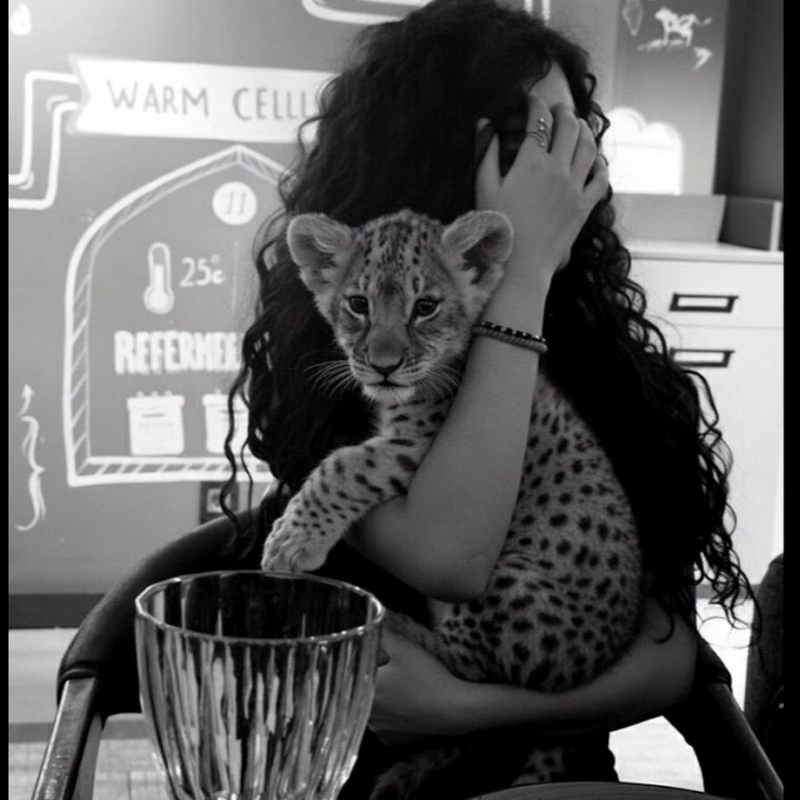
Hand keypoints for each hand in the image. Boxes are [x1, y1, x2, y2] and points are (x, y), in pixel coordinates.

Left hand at [368, 629, 473, 745]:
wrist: (455, 709)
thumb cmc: (428, 677)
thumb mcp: (404, 648)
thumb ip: (382, 634)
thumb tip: (369, 623)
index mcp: (367, 688)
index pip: (353, 674)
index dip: (362, 664)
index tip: (371, 658)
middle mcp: (369, 713)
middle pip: (361, 692)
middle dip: (371, 681)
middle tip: (390, 671)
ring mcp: (381, 729)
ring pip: (373, 710)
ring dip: (381, 700)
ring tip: (401, 688)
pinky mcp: (394, 740)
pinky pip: (385, 725)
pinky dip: (391, 716)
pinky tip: (404, 705)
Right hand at [475, 95, 608, 285]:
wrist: (520, 266)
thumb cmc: (496, 229)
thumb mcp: (484, 188)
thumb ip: (486, 152)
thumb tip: (485, 123)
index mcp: (531, 162)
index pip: (539, 119)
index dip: (536, 103)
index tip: (531, 100)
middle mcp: (558, 169)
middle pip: (569, 126)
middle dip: (563, 112)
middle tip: (557, 110)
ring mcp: (575, 188)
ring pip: (589, 146)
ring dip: (584, 130)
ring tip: (578, 126)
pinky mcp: (585, 207)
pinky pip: (601, 178)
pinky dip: (600, 164)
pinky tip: (595, 160)